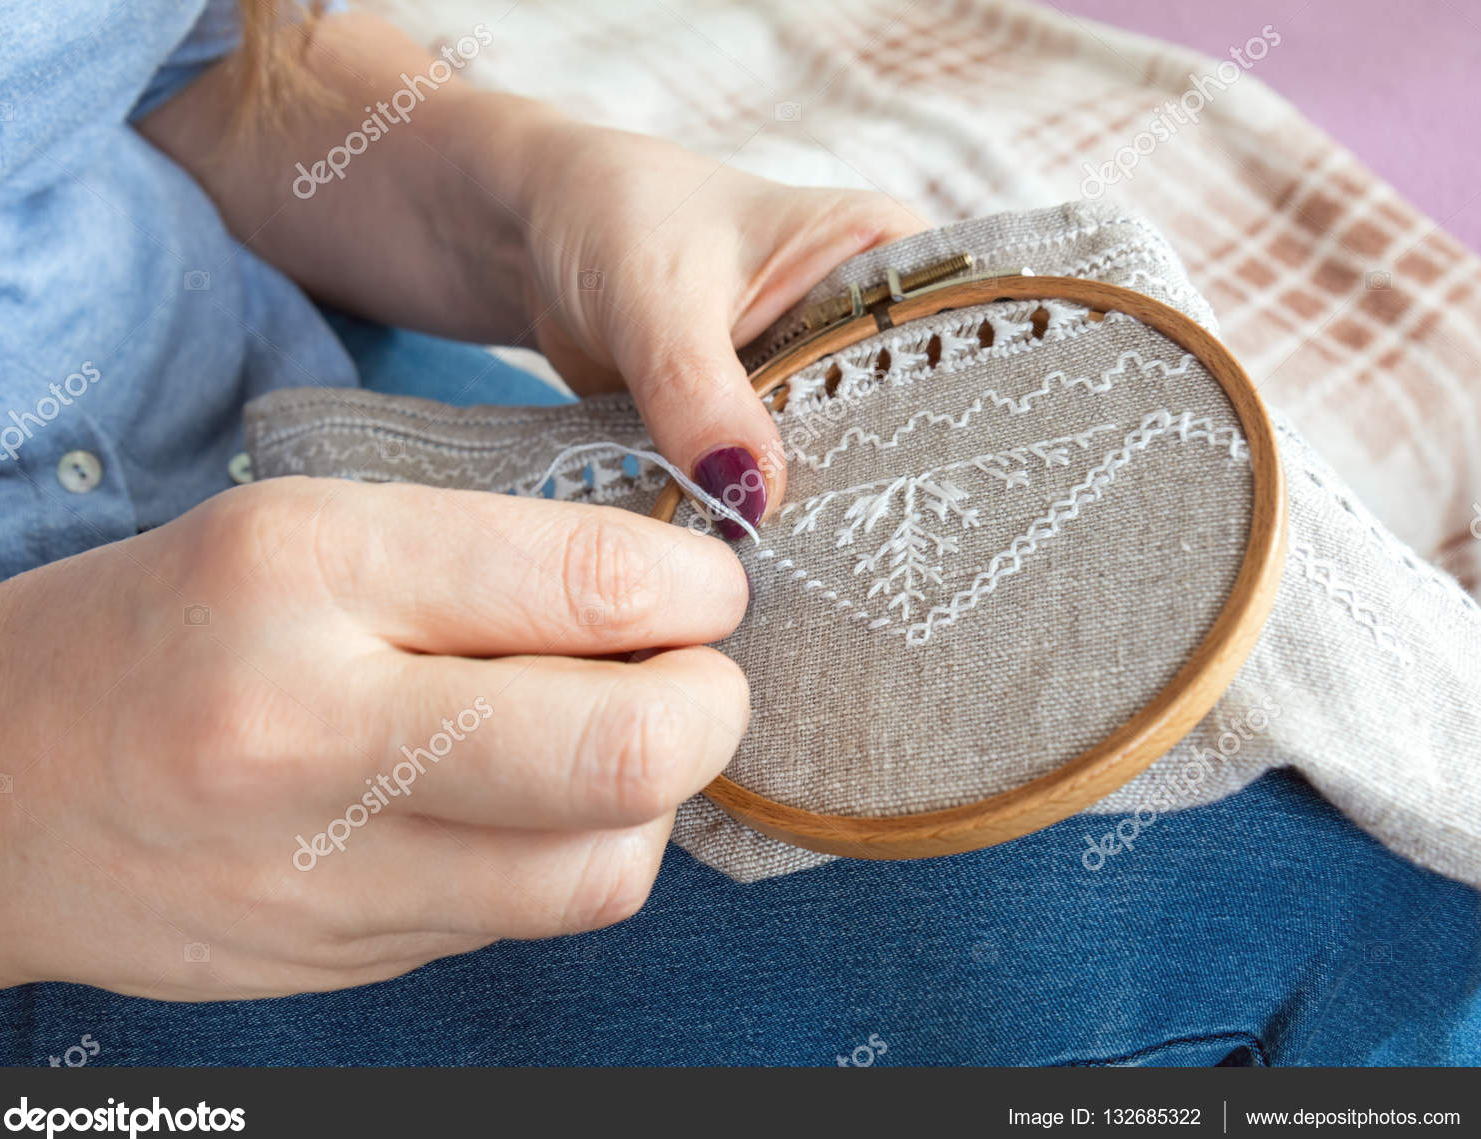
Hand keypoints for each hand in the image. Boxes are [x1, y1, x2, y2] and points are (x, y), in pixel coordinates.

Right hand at [0, 480, 748, 1002]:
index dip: (696, 587)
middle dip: (712, 704)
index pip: (587, 582)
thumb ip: (482, 564)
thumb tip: (666, 592)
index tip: (705, 584)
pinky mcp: (346, 959)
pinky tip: (531, 801)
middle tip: (696, 671)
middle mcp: (316, 726)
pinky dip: (578, 853)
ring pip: (604, 864)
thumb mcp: (299, 531)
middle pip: (624, 750)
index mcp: (305, 571)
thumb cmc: (153, 632)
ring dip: (656, 799)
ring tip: (614, 737)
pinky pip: (530, 915)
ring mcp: (329, 869)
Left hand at [519, 125, 924, 534]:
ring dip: (809, 515)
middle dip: (870, 488)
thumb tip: (751, 501)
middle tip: (859, 566)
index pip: (952, 345)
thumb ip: (702, 393)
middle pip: (901, 421)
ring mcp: (815, 378)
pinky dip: (755, 518)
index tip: (933, 501)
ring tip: (810, 580)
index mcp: (885, 251)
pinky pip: (772, 485)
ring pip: (834, 464)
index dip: (944, 423)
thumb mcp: (659, 295)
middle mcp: (865, 318)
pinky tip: (755, 565)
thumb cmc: (609, 216)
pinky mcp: (760, 426)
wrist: (528, 237)